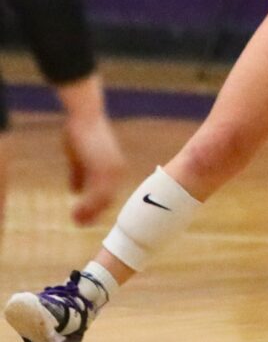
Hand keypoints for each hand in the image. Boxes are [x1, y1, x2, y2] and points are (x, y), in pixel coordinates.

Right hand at [63, 111, 125, 225]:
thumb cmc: (82, 136)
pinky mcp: (102, 168)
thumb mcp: (80, 159)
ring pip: (102, 200)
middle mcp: (118, 172)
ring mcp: (112, 170)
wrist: (85, 118)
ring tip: (76, 220)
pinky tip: (76, 212)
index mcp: (115, 170)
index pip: (110, 195)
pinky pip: (96, 193)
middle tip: (79, 223)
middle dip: (94, 214)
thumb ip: (80, 175)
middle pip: (108, 200)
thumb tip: (75, 191)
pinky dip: (86, 205)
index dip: (97, 208)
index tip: (86, 219)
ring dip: (89, 212)